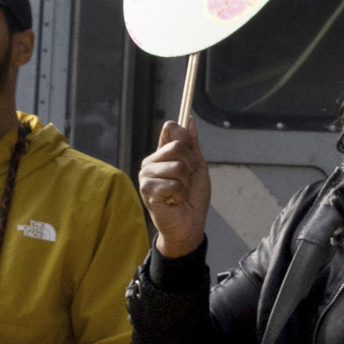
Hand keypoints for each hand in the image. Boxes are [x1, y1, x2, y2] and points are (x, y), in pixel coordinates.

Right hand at [138, 120, 210, 257]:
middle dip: (191, 165)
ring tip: (179, 193)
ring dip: (186, 183)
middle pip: (177, 146)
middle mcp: (151, 160)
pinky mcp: (146, 189)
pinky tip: (173, 201)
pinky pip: (173, 184)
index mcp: (162, 153)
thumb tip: (189, 120)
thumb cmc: (193, 197)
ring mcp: (146, 174)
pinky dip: (180, 195)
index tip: (191, 157)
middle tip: (186, 180)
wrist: (189, 224)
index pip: (170, 128)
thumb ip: (192, 144)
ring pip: (177, 167)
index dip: (186, 140)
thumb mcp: (198, 167)